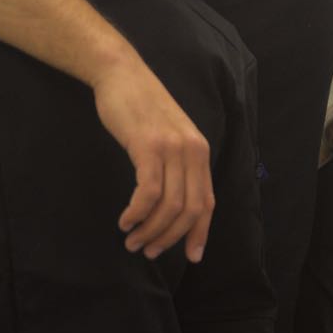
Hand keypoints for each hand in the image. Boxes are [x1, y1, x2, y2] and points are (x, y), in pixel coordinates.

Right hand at [91, 56, 213, 263]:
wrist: (123, 76)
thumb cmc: (142, 111)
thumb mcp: (169, 139)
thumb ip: (177, 167)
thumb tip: (174, 206)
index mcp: (201, 153)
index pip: (208, 203)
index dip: (200, 233)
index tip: (191, 257)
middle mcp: (193, 152)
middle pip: (190, 209)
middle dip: (170, 237)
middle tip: (147, 251)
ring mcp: (173, 148)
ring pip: (170, 204)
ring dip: (150, 229)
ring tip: (132, 240)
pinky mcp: (149, 146)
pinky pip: (149, 191)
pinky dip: (138, 212)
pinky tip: (125, 220)